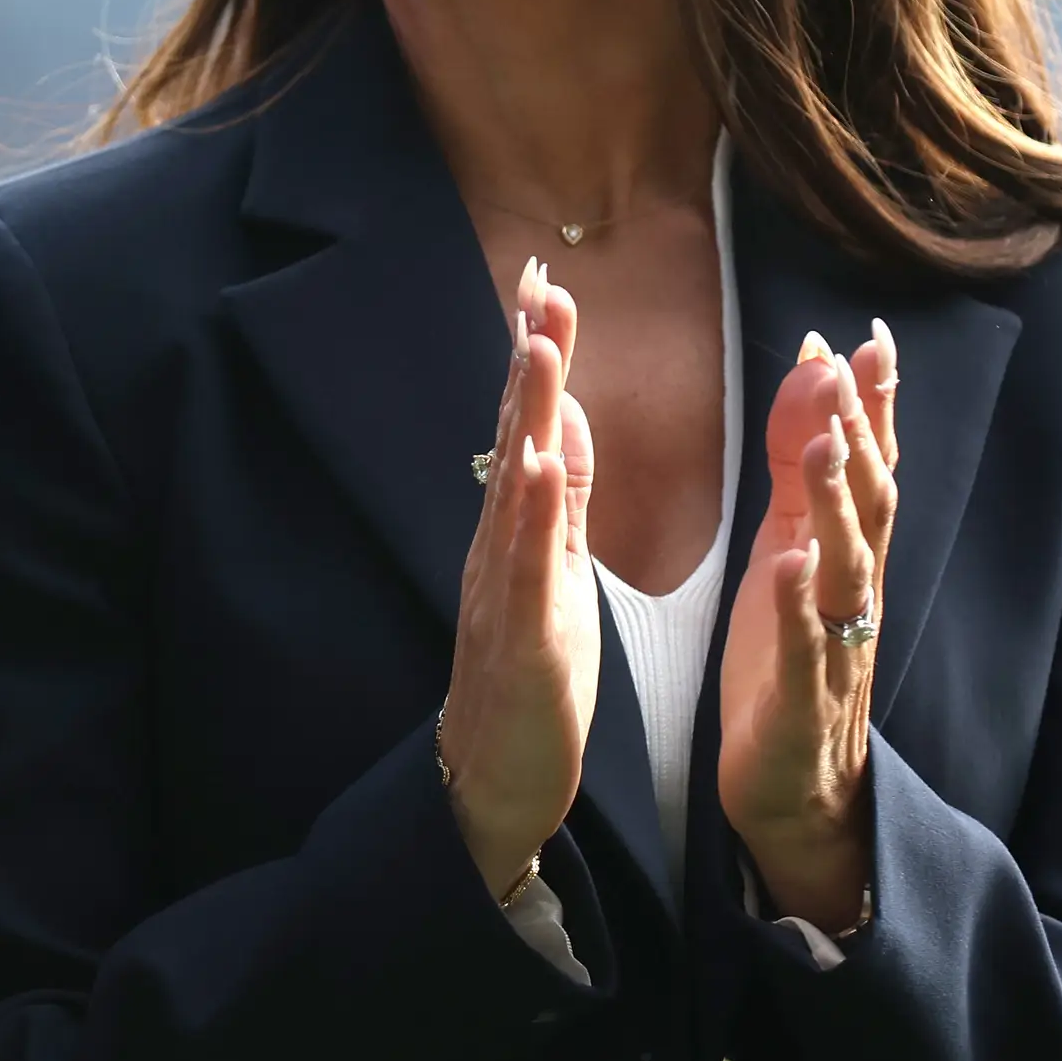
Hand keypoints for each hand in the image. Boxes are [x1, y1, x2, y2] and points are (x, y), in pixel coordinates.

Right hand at [440, 258, 600, 899]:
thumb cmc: (530, 680)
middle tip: (540, 282)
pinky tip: (542, 464)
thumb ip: (563, 500)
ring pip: (516, 485)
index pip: (532, 425)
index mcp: (519, 530)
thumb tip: (567, 418)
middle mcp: (500, 544)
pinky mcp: (521, 635)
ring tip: (538, 345)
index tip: (550, 281)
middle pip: (518, 435)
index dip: (540, 353)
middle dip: (531, 357)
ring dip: (527, 413)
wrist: (494, 778)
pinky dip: (533, 512)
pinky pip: (526, 565)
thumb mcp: (555, 574)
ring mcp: (504, 586)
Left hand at [717, 322, 900, 934]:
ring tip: (824, 442)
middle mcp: (853, 595)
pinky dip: (803, 606)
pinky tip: (791, 565)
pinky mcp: (802, 700)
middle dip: (862, 435)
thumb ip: (800, 472)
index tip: (870, 336)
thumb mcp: (789, 551)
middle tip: (850, 367)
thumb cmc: (789, 660)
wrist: (793, 790)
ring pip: (847, 567)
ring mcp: (835, 647)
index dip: (873, 406)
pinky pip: (809, 649)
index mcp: (844, 557)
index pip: (868, 468)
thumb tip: (818, 376)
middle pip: (870, 505)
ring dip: (837, 504)